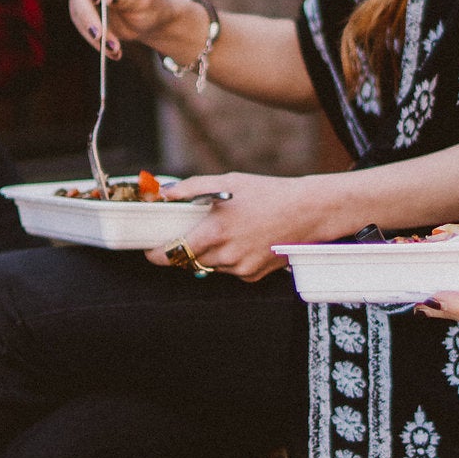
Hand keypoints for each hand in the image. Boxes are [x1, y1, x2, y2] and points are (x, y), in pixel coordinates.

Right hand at [65, 0, 205, 63]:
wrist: (152, 21)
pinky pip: (80, 23)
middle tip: (101, 34)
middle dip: (89, 13)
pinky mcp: (83, 8)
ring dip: (92, 30)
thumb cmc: (152, 3)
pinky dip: (94, 39)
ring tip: (114, 48)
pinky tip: (112, 51)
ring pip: (77, 7)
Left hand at [154, 172, 342, 279]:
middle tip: (190, 234)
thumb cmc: (269, 193)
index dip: (157, 254)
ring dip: (209, 253)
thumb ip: (191, 188)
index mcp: (216, 231)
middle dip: (185, 249)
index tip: (150, 250)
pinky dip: (229, 259)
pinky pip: (230, 271)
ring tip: (226, 232)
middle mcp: (227, 254)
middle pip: (190, 260)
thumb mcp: (227, 182)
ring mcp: (241, 268)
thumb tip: (164, 194)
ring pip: (210, 266)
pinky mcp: (253, 276)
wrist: (308, 212)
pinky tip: (244, 241)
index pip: (173, 252)